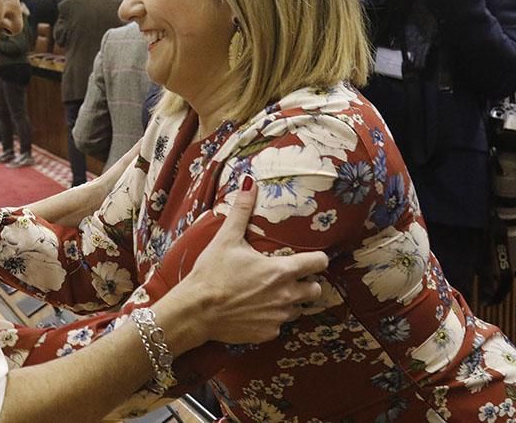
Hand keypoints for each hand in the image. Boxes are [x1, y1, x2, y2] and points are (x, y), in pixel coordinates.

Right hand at [170, 175, 327, 344]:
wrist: (196, 311)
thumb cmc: (212, 272)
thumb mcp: (226, 239)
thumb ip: (241, 210)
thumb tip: (249, 182)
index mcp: (281, 271)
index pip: (319, 263)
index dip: (317, 259)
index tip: (309, 257)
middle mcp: (287, 295)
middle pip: (315, 289)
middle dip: (306, 282)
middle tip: (287, 277)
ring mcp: (279, 317)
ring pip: (299, 309)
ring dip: (291, 301)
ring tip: (271, 293)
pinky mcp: (268, 334)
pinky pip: (280, 325)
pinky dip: (273, 318)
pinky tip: (255, 310)